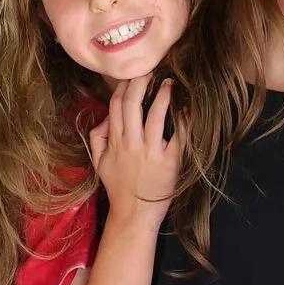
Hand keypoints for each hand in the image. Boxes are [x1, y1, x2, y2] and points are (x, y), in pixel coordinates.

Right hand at [87, 74, 180, 219]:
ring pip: (155, 115)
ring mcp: (151, 152)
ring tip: (170, 83)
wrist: (134, 214)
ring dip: (163, 96)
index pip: (116, 106)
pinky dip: (183, 120)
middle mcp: (131, 143)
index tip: (132, 75)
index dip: (124, 87)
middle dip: (141, 83)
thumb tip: (104, 117)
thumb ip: (97, 138)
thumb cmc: (119, 188)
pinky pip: (177, 135)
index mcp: (115, 142)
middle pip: (133, 104)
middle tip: (150, 70)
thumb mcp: (99, 163)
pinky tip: (186, 108)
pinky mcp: (170, 161)